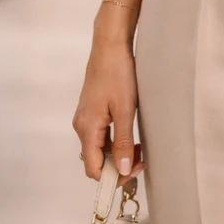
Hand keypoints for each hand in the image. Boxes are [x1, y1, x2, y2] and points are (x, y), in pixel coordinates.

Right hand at [72, 27, 145, 182]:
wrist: (110, 46)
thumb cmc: (118, 74)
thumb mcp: (125, 110)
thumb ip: (122, 142)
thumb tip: (121, 170)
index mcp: (87, 129)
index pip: (93, 169)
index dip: (112, 177)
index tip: (134, 171)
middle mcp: (82, 126)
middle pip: (96, 160)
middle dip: (118, 165)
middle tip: (142, 159)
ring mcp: (85, 118)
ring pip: (99, 148)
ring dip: (118, 153)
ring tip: (139, 147)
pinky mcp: (91, 111)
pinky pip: (100, 136)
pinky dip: (115, 141)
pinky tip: (130, 135)